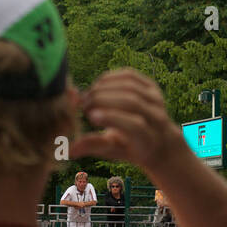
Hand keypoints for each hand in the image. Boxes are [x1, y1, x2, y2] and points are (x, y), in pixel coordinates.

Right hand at [69, 69, 184, 171]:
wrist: (157, 138)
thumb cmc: (129, 148)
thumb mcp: (113, 151)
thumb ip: (93, 146)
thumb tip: (68, 149)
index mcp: (150, 138)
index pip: (135, 125)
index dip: (112, 118)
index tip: (90, 116)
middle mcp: (157, 117)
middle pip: (131, 102)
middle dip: (103, 100)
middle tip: (83, 105)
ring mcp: (156, 99)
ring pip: (129, 86)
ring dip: (104, 88)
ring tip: (87, 97)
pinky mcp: (151, 85)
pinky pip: (129, 75)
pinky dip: (111, 78)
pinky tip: (97, 85)